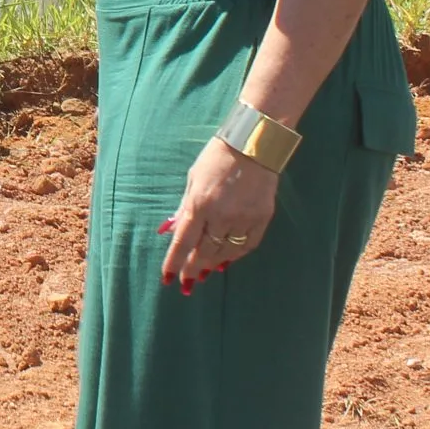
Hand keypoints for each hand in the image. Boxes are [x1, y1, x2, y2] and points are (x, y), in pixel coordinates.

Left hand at [159, 139, 278, 291]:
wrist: (253, 145)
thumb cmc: (217, 158)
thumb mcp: (193, 179)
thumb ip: (184, 208)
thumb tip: (170, 230)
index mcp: (200, 203)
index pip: (183, 241)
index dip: (174, 263)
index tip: (168, 279)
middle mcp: (222, 215)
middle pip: (204, 251)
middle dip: (193, 269)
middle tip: (186, 283)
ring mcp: (244, 218)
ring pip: (225, 252)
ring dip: (212, 264)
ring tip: (203, 273)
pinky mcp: (262, 218)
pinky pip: (247, 245)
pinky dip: (234, 255)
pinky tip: (225, 260)